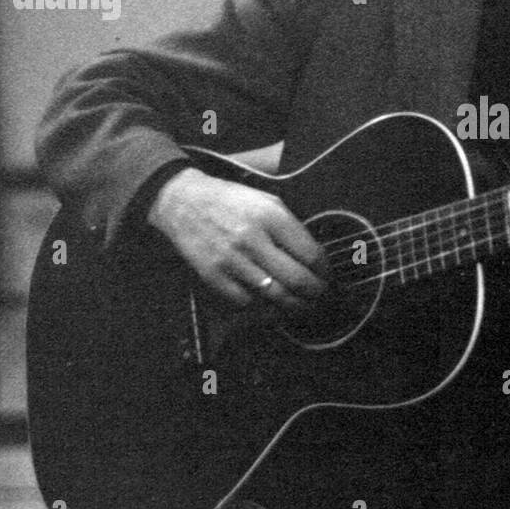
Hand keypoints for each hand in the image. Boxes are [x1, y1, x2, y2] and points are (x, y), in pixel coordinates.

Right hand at [146, 167, 328, 307]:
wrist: (183, 201)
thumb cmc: (231, 201)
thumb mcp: (267, 201)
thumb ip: (290, 227)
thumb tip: (314, 257)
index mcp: (271, 216)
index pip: (310, 253)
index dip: (324, 270)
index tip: (326, 275)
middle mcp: (252, 238)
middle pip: (296, 279)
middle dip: (315, 293)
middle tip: (320, 296)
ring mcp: (231, 259)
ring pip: (274, 295)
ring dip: (294, 306)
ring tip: (303, 306)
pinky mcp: (213, 275)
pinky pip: (246, 302)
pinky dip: (262, 307)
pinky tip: (271, 305)